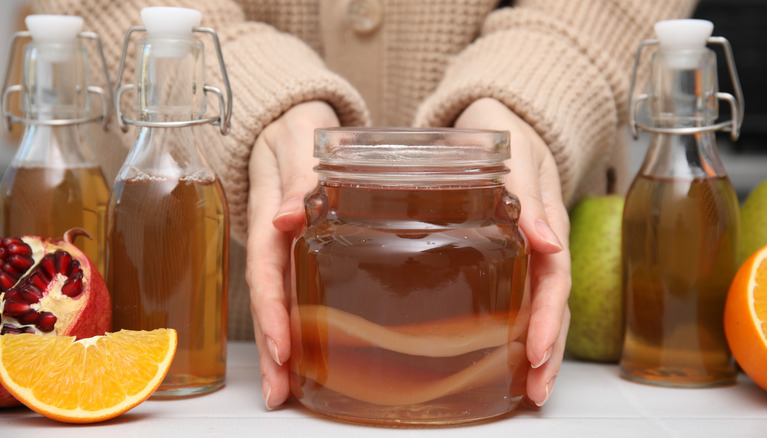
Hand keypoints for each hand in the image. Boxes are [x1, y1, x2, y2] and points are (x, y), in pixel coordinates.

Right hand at [245, 101, 339, 408]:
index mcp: (271, 209)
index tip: (283, 348)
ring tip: (287, 391)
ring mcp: (284, 242)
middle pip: (268, 297)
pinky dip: (296, 323)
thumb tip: (289, 219)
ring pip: (279, 299)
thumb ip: (299, 174)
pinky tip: (305, 352)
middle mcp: (275, 234)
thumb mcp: (300, 135)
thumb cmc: (298, 123)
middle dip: (273, 347)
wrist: (295, 116)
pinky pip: (294, 287)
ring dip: (281, 346)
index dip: (273, 309)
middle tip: (280, 393)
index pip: (267, 267)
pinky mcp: (298, 245)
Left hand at [455, 98, 570, 406]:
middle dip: (549, 351)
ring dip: (541, 351)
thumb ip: (528, 193)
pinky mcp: (514, 254)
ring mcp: (531, 251)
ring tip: (530, 391)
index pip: (555, 278)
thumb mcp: (516, 150)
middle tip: (536, 391)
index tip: (537, 351)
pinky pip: (524, 296)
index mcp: (548, 222)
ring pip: (543, 307)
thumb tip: (546, 240)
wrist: (500, 117)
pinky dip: (523, 330)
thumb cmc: (506, 131)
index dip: (548, 317)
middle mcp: (544, 244)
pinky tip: (512, 358)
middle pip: (555, 304)